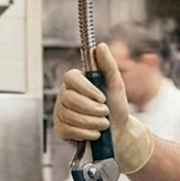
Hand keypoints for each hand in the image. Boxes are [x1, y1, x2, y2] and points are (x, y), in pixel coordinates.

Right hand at [53, 43, 153, 171]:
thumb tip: (100, 46)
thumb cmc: (116, 108)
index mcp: (76, 82)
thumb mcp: (116, 85)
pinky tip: (94, 133)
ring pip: (70, 116)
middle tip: (105, 112)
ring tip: (103, 124)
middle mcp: (65, 95)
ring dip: (93, 123)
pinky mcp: (60, 129)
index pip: (71, 77)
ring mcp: (60, 113)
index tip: (102, 97)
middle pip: (70, 99)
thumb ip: (108, 65)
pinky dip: (87, 133)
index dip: (87, 89)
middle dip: (93, 109)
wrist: (119, 134)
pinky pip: (69, 130)